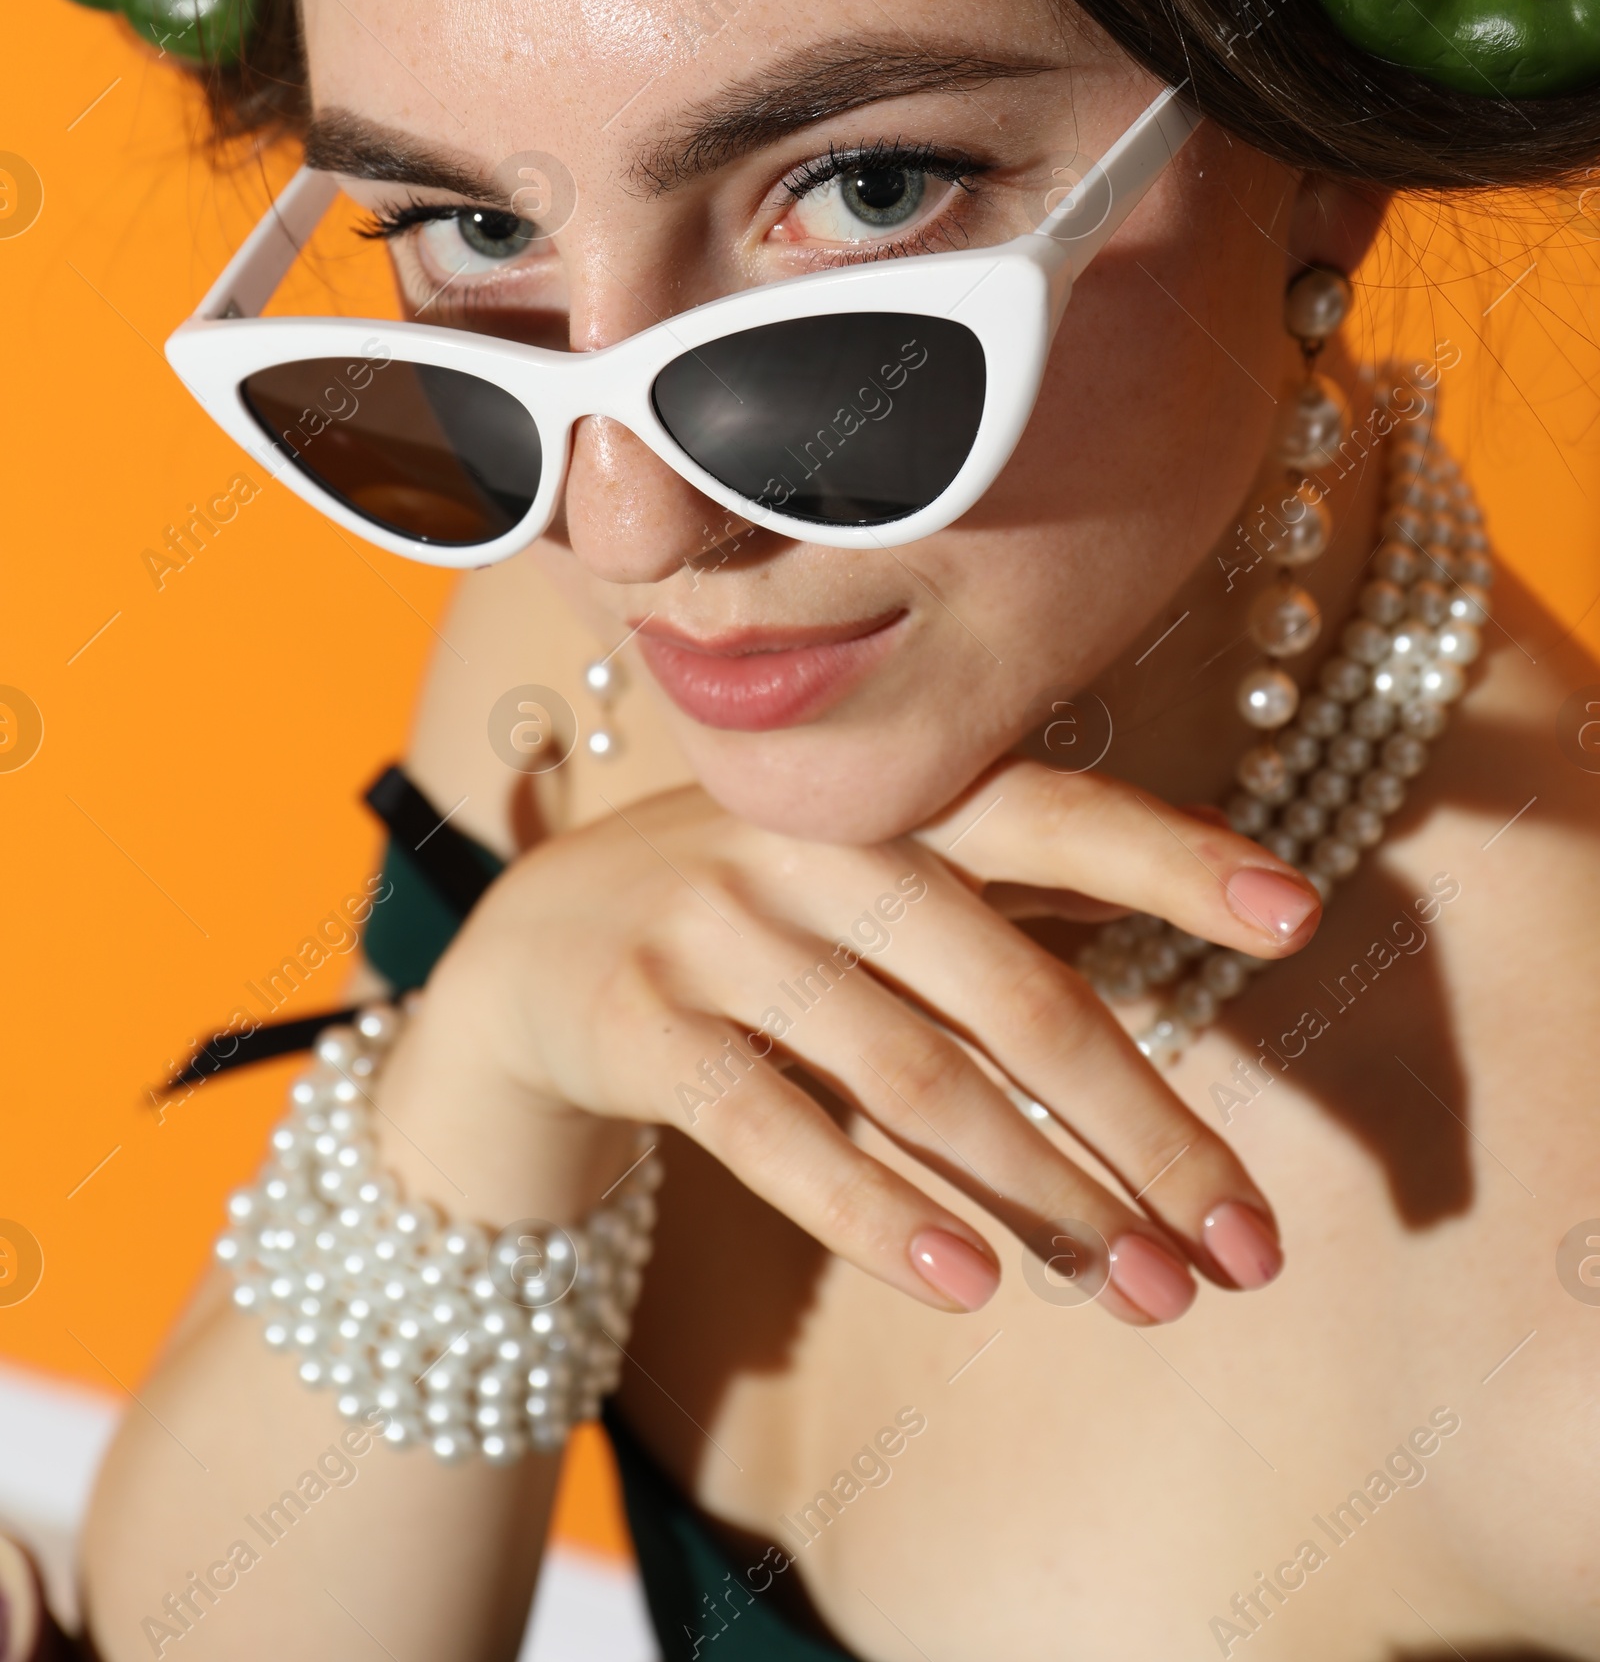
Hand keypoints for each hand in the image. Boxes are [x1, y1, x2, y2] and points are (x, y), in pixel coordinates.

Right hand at [415, 760, 1319, 1326]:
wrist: (528, 948)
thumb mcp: (870, 870)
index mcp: (888, 795)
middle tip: (1247, 1246)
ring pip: (914, 1076)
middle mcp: (813, 843)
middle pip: (1014, 989)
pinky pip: (776, 1132)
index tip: (1299, 914)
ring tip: (1149, 1294)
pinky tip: (974, 1281)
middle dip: (1143, 1125)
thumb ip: (1007, 886)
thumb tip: (1185, 908)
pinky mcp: (642, 1024)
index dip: (1171, 858)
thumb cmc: (754, 908)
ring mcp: (721, 928)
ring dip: (1044, 1197)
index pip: (1052, 815)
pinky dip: (879, 1210)